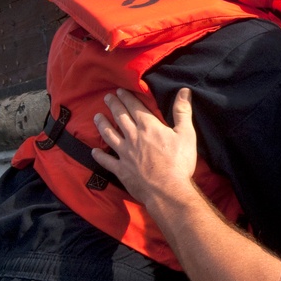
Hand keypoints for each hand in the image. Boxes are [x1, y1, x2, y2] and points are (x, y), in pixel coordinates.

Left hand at [93, 87, 198, 206]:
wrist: (167, 190)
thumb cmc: (179, 162)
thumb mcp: (186, 134)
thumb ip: (182, 111)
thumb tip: (184, 90)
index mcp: (148, 126)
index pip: (134, 107)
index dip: (126, 97)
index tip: (119, 91)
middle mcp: (133, 137)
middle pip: (120, 117)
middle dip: (113, 105)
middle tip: (106, 97)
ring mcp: (124, 153)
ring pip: (109, 135)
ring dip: (102, 125)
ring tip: (96, 117)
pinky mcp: (121, 169)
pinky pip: (106, 160)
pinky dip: (99, 155)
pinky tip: (94, 151)